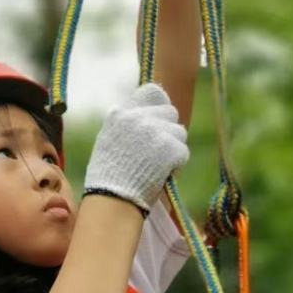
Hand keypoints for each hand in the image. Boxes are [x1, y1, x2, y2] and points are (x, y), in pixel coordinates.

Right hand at [84, 83, 189, 213]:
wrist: (113, 200)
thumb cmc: (109, 177)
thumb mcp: (110, 140)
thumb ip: (128, 125)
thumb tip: (151, 115)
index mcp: (120, 113)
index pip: (151, 92)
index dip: (158, 108)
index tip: (158, 121)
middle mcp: (137, 118)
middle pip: (170, 112)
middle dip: (168, 129)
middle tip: (157, 150)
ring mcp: (154, 131)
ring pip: (180, 131)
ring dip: (173, 147)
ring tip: (157, 164)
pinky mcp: (169, 148)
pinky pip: (183, 151)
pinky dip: (177, 164)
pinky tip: (161, 173)